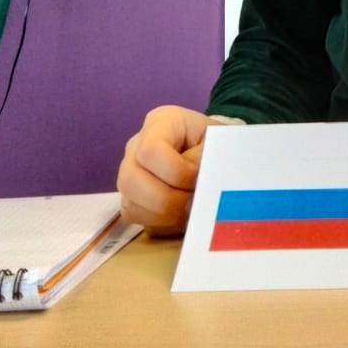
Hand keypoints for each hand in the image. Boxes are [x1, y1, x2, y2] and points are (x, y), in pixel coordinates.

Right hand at [117, 105, 212, 234]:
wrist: (216, 151)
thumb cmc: (216, 142)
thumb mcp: (218, 142)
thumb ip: (204, 160)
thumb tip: (193, 188)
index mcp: (159, 123)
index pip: (150, 151)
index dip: (176, 172)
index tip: (198, 176)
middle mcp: (136, 148)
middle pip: (130, 181)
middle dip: (167, 199)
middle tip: (194, 199)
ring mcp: (130, 175)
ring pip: (130, 205)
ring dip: (165, 215)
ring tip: (190, 207)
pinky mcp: (132, 199)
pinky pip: (137, 219)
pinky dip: (162, 224)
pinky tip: (181, 214)